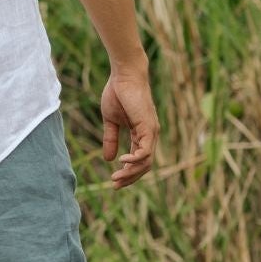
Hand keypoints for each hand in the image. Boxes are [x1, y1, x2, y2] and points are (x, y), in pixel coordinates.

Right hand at [100, 66, 158, 188]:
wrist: (124, 76)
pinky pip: (145, 151)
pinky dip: (134, 160)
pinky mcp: (148, 127)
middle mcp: (149, 135)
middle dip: (129, 178)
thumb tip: (109, 159)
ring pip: (145, 162)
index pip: (138, 160)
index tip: (113, 181)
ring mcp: (151, 132)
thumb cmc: (118, 94)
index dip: (127, 172)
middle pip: (144, 165)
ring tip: (115, 177)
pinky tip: (122, 161)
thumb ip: (111, 139)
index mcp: (141, 134)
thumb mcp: (111, 121)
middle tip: (114, 185)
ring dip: (130, 172)